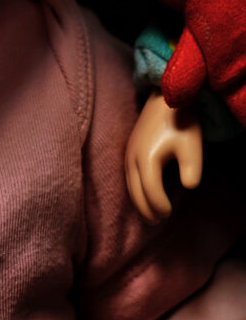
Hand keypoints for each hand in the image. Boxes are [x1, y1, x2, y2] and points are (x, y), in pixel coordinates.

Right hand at [125, 90, 202, 222]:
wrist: (165, 98)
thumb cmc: (181, 122)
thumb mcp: (192, 146)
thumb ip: (191, 170)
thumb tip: (187, 187)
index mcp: (147, 158)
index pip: (150, 192)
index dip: (159, 206)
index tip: (170, 213)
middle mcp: (132, 158)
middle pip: (135, 192)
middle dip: (145, 209)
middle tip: (157, 221)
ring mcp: (128, 152)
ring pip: (129, 184)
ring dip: (138, 201)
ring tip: (149, 214)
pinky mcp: (129, 148)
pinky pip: (128, 176)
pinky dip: (134, 189)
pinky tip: (143, 193)